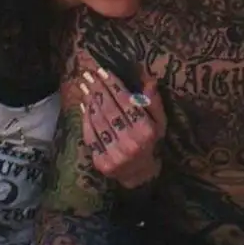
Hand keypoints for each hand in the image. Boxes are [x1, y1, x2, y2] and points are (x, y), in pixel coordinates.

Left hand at [76, 56, 165, 188]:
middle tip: (88, 74)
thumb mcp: (159, 122)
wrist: (139, 174)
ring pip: (98, 121)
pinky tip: (84, 104)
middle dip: (98, 89)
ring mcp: (114, 153)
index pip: (126, 102)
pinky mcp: (101, 162)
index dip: (113, 85)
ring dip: (90, 100)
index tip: (103, 70)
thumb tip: (149, 79)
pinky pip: (90, 135)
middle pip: (110, 109)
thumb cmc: (151, 143)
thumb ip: (153, 101)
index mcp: (146, 130)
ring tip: (84, 85)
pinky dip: (86, 118)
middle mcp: (130, 142)